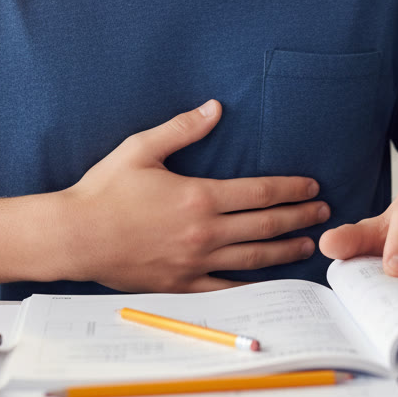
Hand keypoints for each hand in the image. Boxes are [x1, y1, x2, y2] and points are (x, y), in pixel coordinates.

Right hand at [57, 99, 330, 292]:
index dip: (290, 189)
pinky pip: (225, 289)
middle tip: (323, 213)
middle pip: (264, 225)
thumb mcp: (142, 148)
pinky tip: (268, 283)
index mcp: (199, 196)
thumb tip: (216, 107)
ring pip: (252, 259)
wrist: (74, 237)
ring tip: (306, 246)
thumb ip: (183, 128)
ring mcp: (194, 262)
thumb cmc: (105, 189)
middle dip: (298, 218)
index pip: (259, 192)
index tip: (312, 187)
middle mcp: (203, 232)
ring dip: (284, 251)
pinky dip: (251, 286)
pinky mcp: (180, 284)